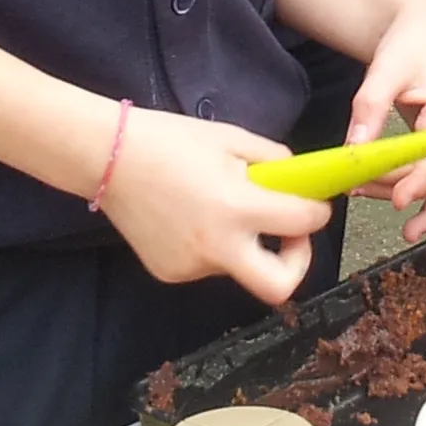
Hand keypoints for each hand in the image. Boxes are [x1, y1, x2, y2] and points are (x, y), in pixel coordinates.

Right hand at [97, 105, 327, 303]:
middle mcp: (215, 247)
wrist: (108, 157)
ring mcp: (190, 266)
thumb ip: (274, 161)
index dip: (318, 212)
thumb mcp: (233, 139)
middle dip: (297, 263)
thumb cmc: (170, 141)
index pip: (301, 223)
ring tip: (222, 205)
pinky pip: (209, 265)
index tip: (315, 204)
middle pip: (279, 286)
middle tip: (291, 236)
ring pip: (240, 268)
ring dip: (247, 244)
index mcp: (236, 207)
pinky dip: (215, 246)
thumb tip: (299, 179)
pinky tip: (193, 217)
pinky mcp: (170, 273)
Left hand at [343, 0, 425, 239]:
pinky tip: (398, 214)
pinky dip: (414, 196)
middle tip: (352, 187)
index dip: (420, 183)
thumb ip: (371, 106)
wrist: (422, 33)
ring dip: (398, 194)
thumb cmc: (410, 44)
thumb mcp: (386, 68)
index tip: (397, 201)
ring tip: (358, 192)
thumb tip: (355, 148)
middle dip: (394, 188)